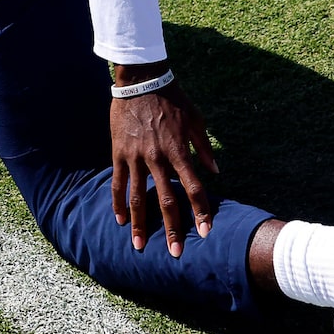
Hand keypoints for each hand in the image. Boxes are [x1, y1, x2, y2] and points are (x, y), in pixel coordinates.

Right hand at [110, 74, 220, 255]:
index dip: (201, 211)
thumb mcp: (196, 120)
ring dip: (140, 224)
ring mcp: (136, 157)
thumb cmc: (173, 99)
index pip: (194, 188)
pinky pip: (117, 183)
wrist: (141, 80)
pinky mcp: (119, 153)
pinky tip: (120, 220)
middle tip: (175, 252)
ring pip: (138, 198)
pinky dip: (118, 203)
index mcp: (179, 151)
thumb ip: (204, 148)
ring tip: (139, 246)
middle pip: (167, 200)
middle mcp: (158, 158)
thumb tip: (216, 172)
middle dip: (172, 228)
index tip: (206, 231)